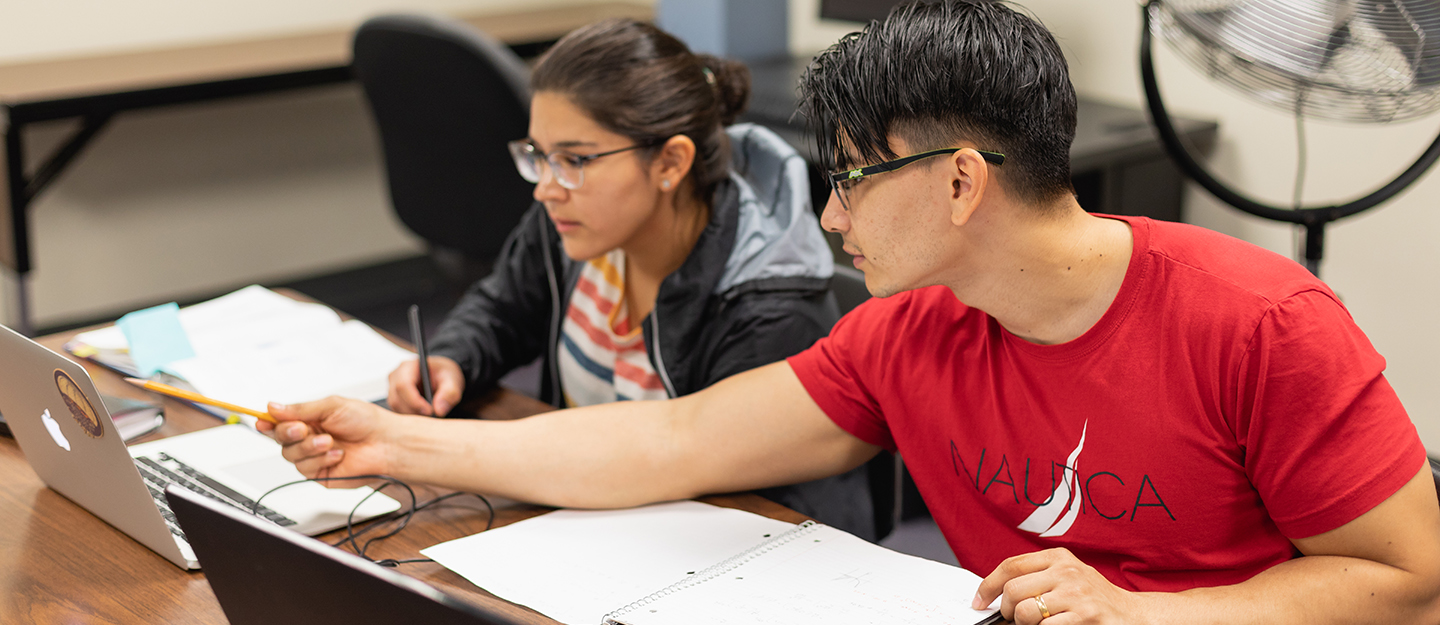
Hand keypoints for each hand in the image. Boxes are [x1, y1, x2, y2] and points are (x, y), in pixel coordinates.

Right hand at [257, 397, 395, 485]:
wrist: (386, 443)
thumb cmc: (366, 421)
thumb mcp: (332, 406)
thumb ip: (300, 409)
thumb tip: (272, 407)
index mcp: (309, 419)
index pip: (279, 421)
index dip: (267, 422)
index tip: (260, 421)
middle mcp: (308, 437)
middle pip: (279, 438)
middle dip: (289, 433)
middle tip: (303, 429)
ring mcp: (313, 456)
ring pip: (290, 455)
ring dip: (309, 447)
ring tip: (330, 441)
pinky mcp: (319, 473)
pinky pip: (306, 468)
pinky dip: (321, 459)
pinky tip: (338, 454)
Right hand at [387, 355, 464, 416]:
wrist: (441, 376)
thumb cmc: (444, 374)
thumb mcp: (452, 380)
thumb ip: (449, 393)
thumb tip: (438, 410)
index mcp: (408, 366)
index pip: (403, 385)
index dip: (414, 401)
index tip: (430, 411)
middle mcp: (396, 377)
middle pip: (397, 399)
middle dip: (415, 411)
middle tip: (433, 417)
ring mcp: (392, 389)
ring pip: (396, 408)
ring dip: (413, 415)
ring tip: (431, 415)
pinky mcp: (395, 400)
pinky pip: (398, 413)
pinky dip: (411, 418)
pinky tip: (424, 415)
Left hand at [971, 548, 1140, 623]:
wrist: (1132, 614)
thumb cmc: (1093, 597)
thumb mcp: (1067, 575)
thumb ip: (1037, 576)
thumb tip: (997, 591)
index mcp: (1058, 557)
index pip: (1010, 566)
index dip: (988, 585)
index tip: (980, 600)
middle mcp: (1066, 571)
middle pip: (1012, 590)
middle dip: (1006, 610)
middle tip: (1013, 618)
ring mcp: (1076, 593)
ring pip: (1024, 611)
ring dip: (1025, 624)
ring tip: (1038, 623)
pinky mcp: (1083, 616)